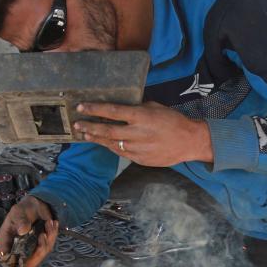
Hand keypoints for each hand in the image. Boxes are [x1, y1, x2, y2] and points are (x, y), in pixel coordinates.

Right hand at [0, 195, 58, 266]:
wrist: (37, 204)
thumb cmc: (23, 208)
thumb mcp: (18, 211)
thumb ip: (20, 220)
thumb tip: (22, 230)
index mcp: (6, 241)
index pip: (6, 259)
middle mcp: (17, 248)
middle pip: (27, 261)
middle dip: (38, 250)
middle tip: (44, 234)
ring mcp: (30, 248)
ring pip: (40, 254)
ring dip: (48, 239)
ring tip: (49, 222)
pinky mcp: (40, 246)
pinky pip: (48, 247)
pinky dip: (52, 235)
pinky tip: (52, 224)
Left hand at [74, 101, 212, 166]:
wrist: (189, 141)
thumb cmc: (173, 120)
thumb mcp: (155, 107)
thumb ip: (137, 108)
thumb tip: (120, 107)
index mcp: (141, 116)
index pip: (112, 111)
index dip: (94, 109)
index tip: (81, 107)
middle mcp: (137, 133)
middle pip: (106, 130)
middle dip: (89, 126)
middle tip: (77, 123)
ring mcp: (137, 148)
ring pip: (111, 143)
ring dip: (96, 138)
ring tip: (84, 133)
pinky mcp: (139, 159)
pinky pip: (120, 152)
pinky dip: (110, 147)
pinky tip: (102, 142)